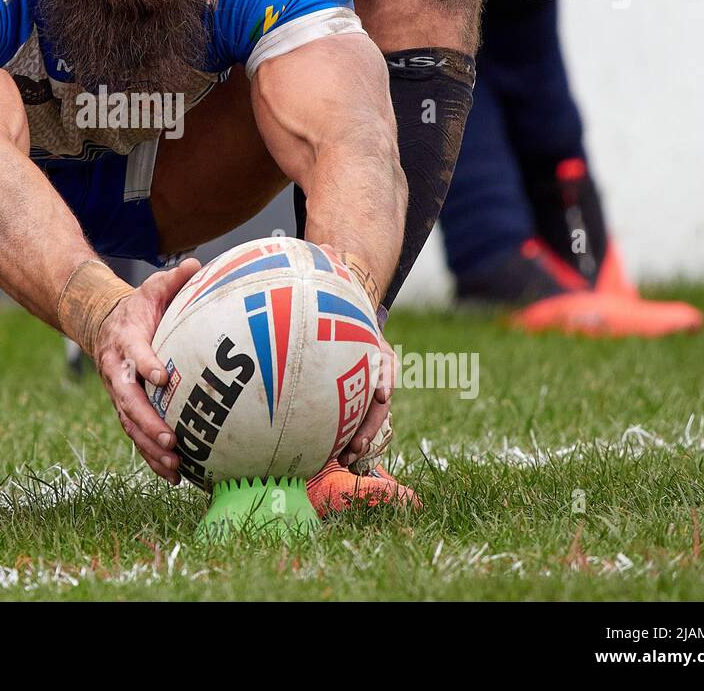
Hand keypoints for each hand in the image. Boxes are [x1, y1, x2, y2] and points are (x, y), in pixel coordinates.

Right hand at [92, 257, 200, 482]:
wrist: (105, 326)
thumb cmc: (139, 308)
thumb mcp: (153, 288)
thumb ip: (173, 279)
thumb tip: (195, 264)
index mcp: (126, 342)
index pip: (135, 354)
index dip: (146, 365)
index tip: (162, 377)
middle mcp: (118, 372)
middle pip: (129, 402)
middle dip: (149, 423)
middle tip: (171, 440)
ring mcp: (120, 395)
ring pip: (131, 425)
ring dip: (151, 448)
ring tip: (175, 468)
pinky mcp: (126, 410)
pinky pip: (136, 436)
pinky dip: (152, 458)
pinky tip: (175, 476)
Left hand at [315, 242, 395, 463]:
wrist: (343, 307)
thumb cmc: (333, 293)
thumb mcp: (335, 280)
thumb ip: (329, 266)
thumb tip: (325, 244)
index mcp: (372, 343)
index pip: (386, 362)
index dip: (384, 379)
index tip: (382, 395)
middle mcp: (371, 367)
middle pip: (377, 401)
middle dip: (370, 425)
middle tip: (355, 447)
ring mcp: (361, 383)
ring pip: (365, 417)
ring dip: (357, 438)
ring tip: (341, 459)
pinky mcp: (345, 393)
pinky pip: (345, 417)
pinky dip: (336, 435)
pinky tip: (317, 453)